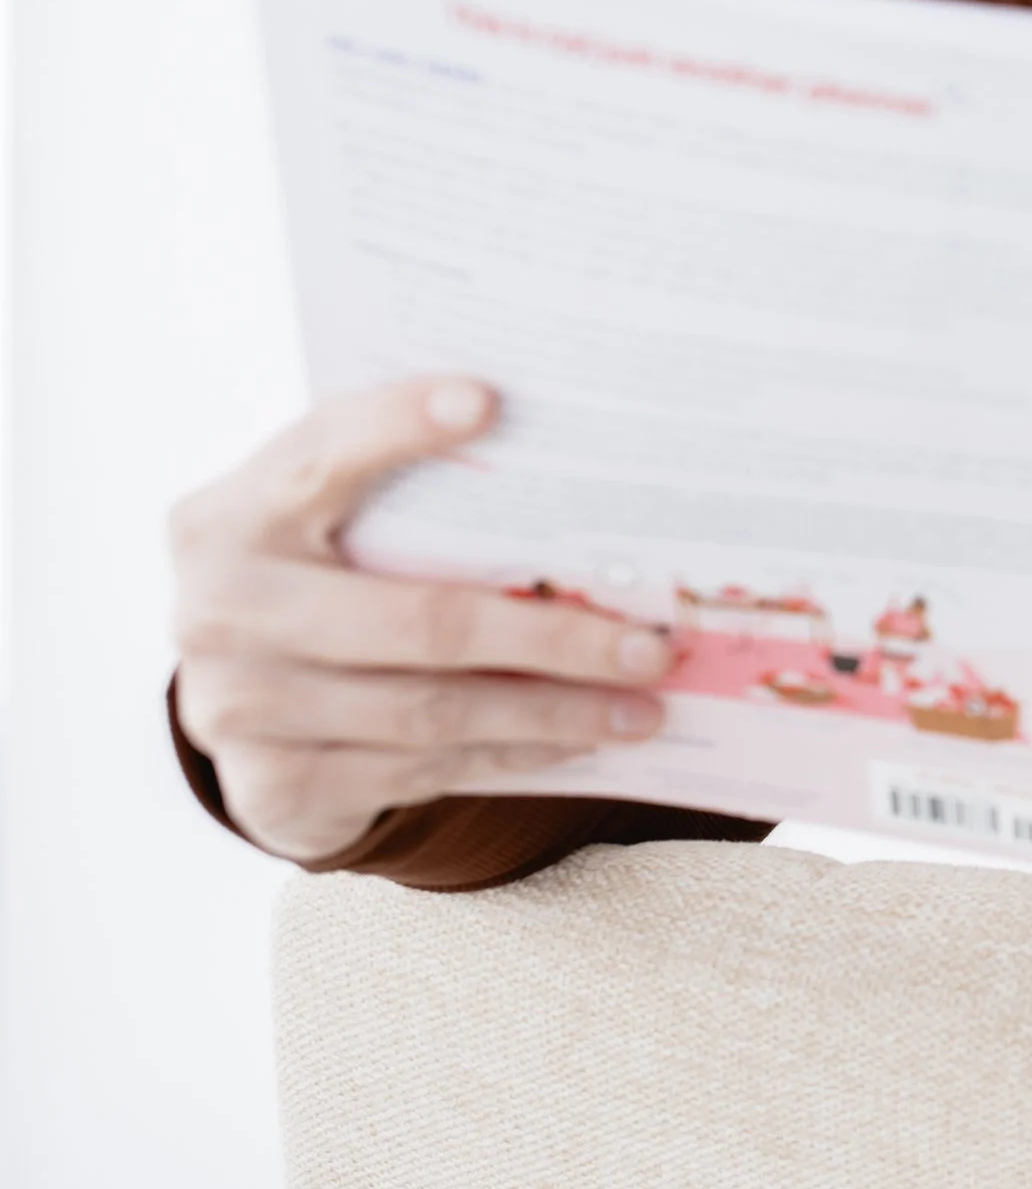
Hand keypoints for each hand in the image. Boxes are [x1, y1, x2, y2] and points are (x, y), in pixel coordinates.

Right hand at [172, 379, 672, 865]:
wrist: (232, 705)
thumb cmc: (314, 578)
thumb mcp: (321, 524)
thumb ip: (396, 494)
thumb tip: (565, 464)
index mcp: (232, 515)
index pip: (319, 456)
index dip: (396, 427)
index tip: (490, 403)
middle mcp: (224, 609)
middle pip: (416, 621)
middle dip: (550, 638)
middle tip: (651, 646)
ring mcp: (240, 707)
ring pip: (433, 712)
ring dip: (554, 711)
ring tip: (643, 704)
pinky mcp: (275, 786)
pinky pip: (424, 770)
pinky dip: (514, 753)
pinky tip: (580, 737)